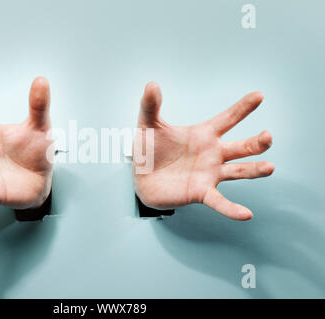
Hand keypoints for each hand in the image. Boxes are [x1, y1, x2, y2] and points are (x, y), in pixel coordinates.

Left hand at [133, 82, 273, 219]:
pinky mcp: (201, 192)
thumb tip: (152, 84)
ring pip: (238, 171)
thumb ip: (150, 105)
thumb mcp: (147, 126)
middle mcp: (212, 154)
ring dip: (254, 170)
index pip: (227, 119)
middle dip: (257, 142)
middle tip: (267, 136)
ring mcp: (209, 174)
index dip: (242, 108)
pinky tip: (245, 214)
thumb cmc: (148, 151)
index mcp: (203, 135)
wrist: (140, 178)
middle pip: (242, 147)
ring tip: (269, 167)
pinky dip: (232, 208)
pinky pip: (219, 201)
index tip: (259, 96)